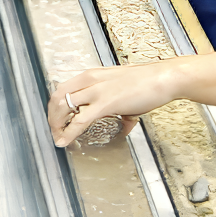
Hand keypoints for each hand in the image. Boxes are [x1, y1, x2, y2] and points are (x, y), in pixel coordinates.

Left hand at [48, 59, 177, 148]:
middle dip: (52, 116)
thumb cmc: (147, 83)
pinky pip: (79, 120)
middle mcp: (89, 80)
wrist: (163, 78)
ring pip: (63, 106)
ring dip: (56, 125)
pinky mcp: (105, 103)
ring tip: (59, 138)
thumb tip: (124, 126)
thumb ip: (120, 109)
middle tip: (55, 131)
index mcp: (91, 75)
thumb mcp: (124, 91)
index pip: (62, 89)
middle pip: (57, 97)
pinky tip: (65, 141)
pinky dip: (68, 132)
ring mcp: (96, 91)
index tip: (56, 121)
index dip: (54, 107)